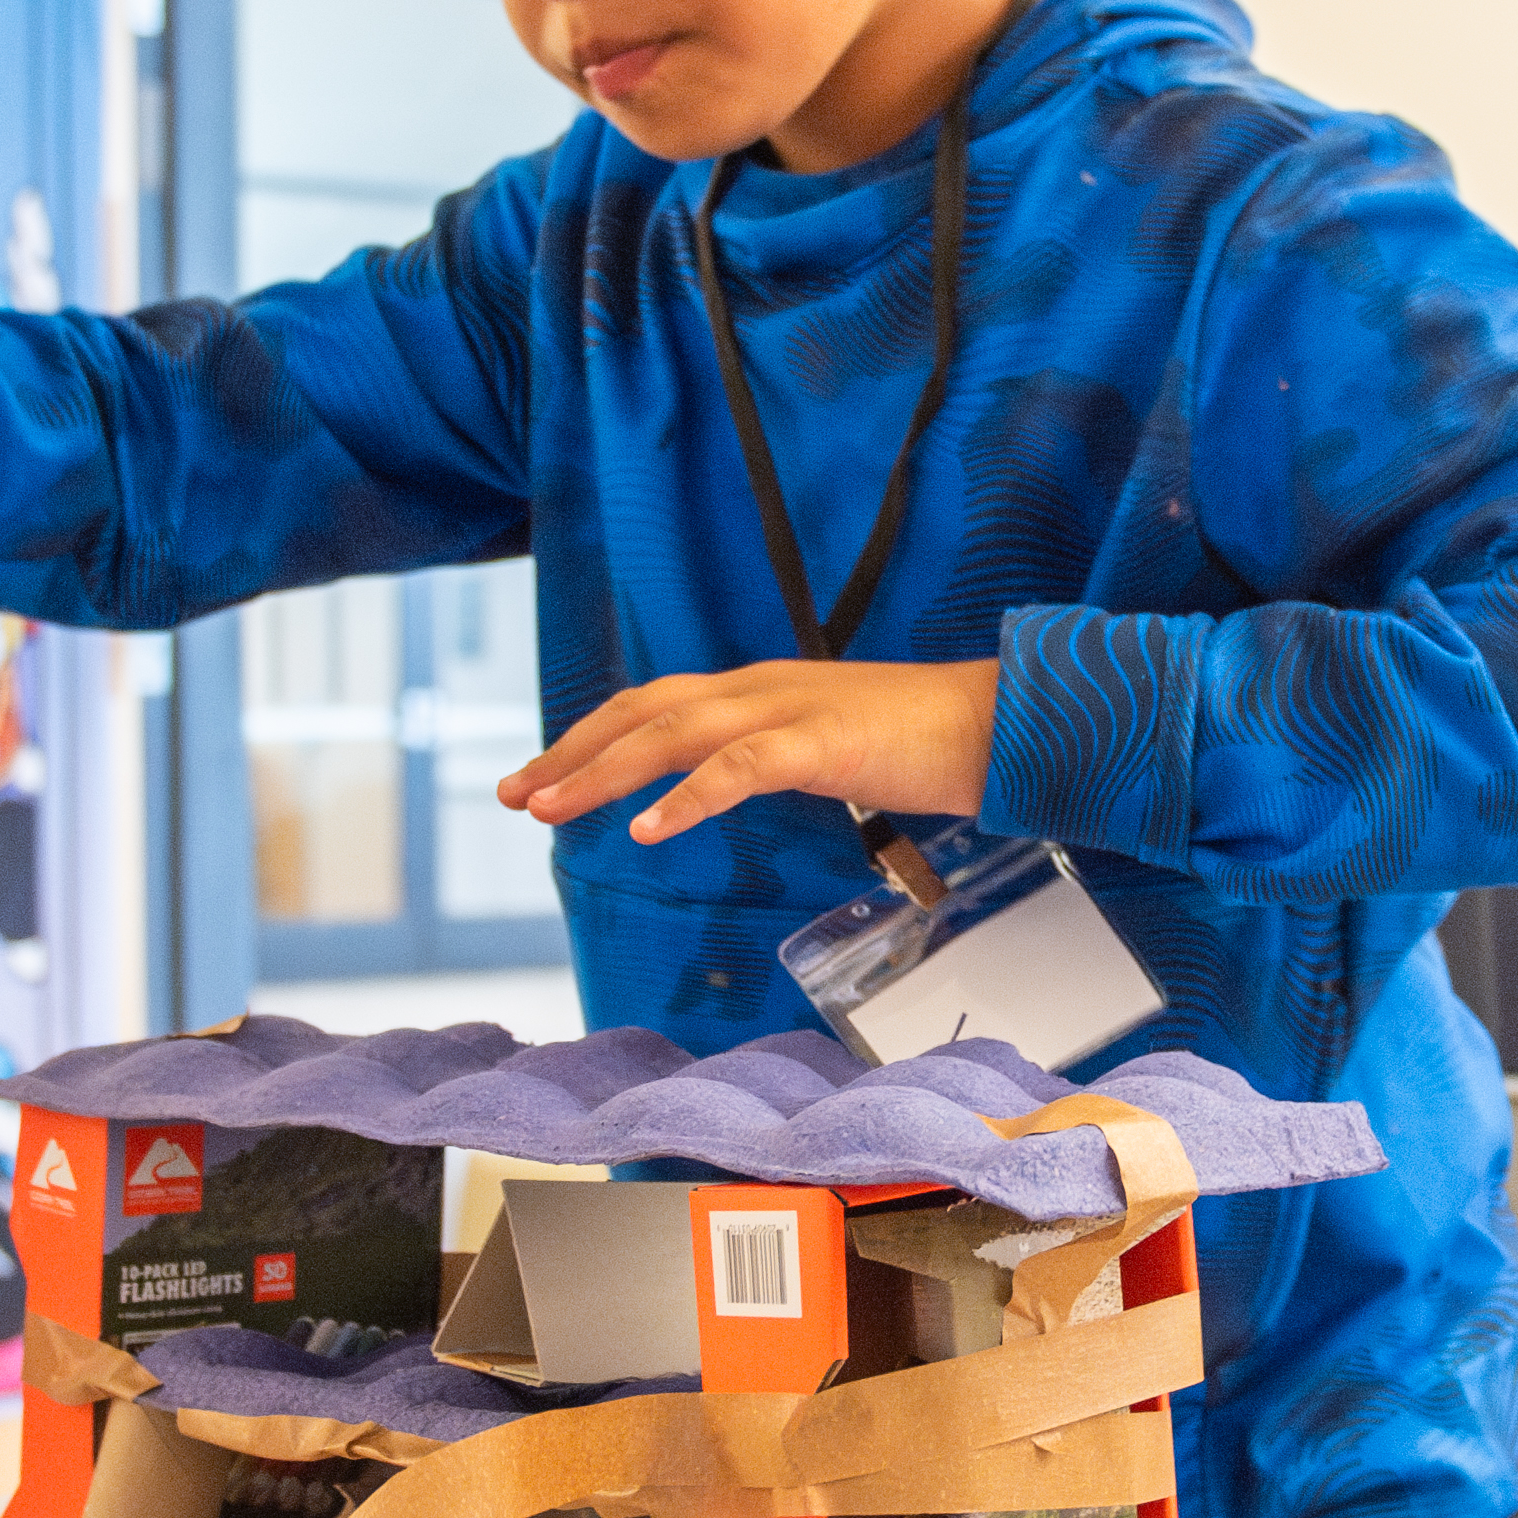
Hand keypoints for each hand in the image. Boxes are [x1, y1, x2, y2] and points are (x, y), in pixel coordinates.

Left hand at [504, 658, 996, 846]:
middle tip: (513, 795)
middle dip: (571, 753)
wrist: (1004, 722)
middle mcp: (762, 689)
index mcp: (760, 691)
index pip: (653, 706)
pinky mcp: (825, 741)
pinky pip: (741, 767)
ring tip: (550, 809)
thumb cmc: (925, 744)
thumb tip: (730, 787)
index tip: (538, 777)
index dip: (590, 738)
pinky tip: (648, 829)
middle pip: (643, 713)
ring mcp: (791, 710)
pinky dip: (688, 796)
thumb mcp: (830, 747)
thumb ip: (776, 758)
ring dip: (604, 772)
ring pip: (673, 734)